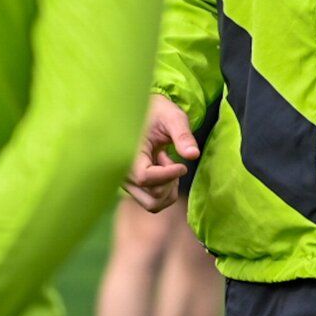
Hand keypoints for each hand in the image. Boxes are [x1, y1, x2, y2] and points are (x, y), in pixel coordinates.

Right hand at [124, 94, 199, 212]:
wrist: (144, 112)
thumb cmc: (158, 111)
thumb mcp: (173, 117)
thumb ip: (183, 135)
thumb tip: (193, 155)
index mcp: (127, 152)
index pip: (144, 177)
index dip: (167, 175)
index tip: (181, 165)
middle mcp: (122, 172)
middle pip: (151, 197)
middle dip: (169, 183)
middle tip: (172, 160)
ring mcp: (127, 182)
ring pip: (152, 203)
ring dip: (168, 188)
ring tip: (168, 163)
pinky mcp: (134, 186)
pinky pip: (152, 201)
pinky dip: (165, 190)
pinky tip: (164, 168)